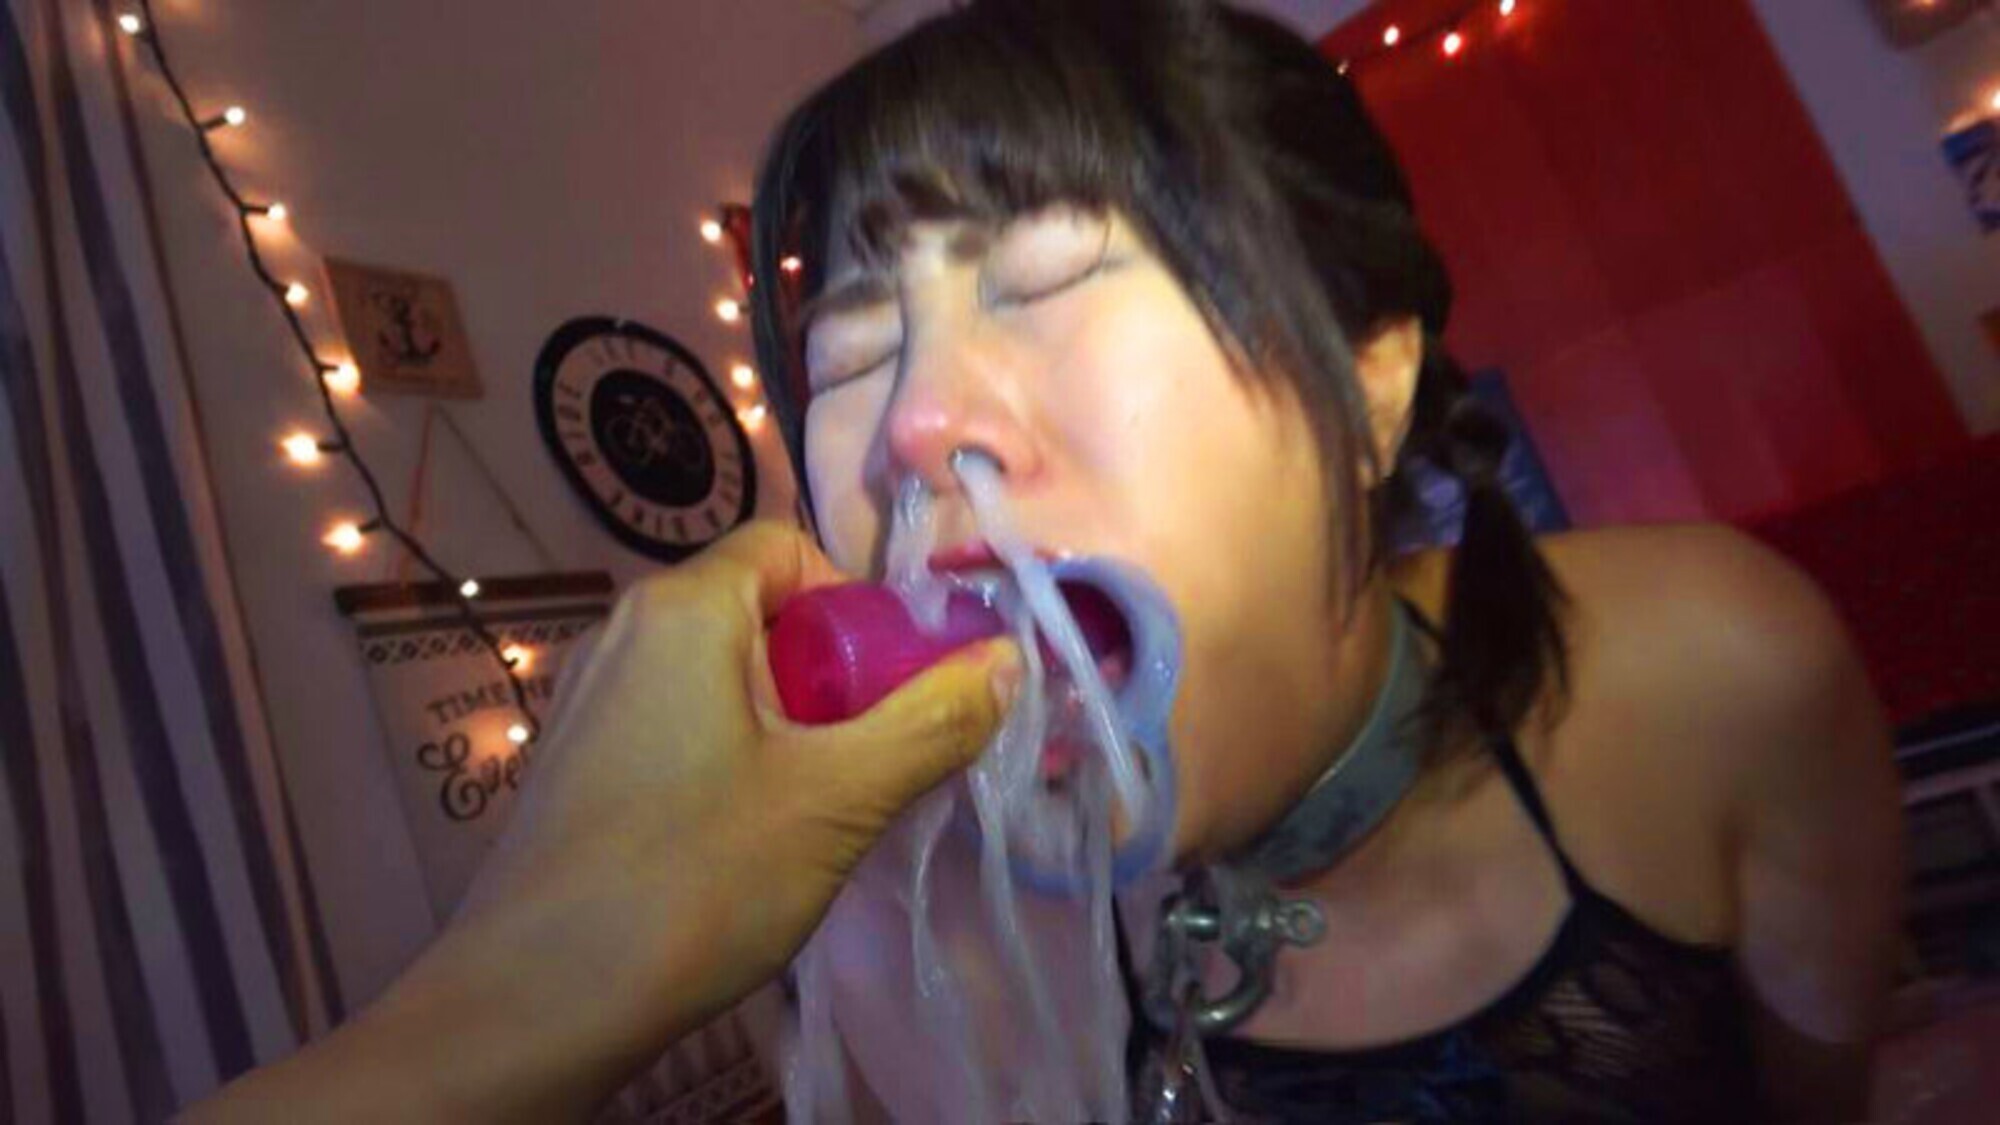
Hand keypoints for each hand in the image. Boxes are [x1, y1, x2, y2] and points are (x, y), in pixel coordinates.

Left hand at [182, 522, 1019, 1122]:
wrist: (534, 1004)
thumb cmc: (692, 880)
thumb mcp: (838, 799)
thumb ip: (932, 721)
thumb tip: (1006, 658)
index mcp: (682, 610)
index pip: (787, 547)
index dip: (857, 603)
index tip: (893, 688)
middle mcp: (624, 633)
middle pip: (759, 614)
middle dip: (832, 677)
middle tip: (869, 762)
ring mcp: (590, 702)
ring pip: (723, 680)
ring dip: (788, 730)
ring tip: (818, 813)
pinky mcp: (578, 767)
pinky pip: (679, 728)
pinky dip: (732, 763)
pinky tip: (748, 845)